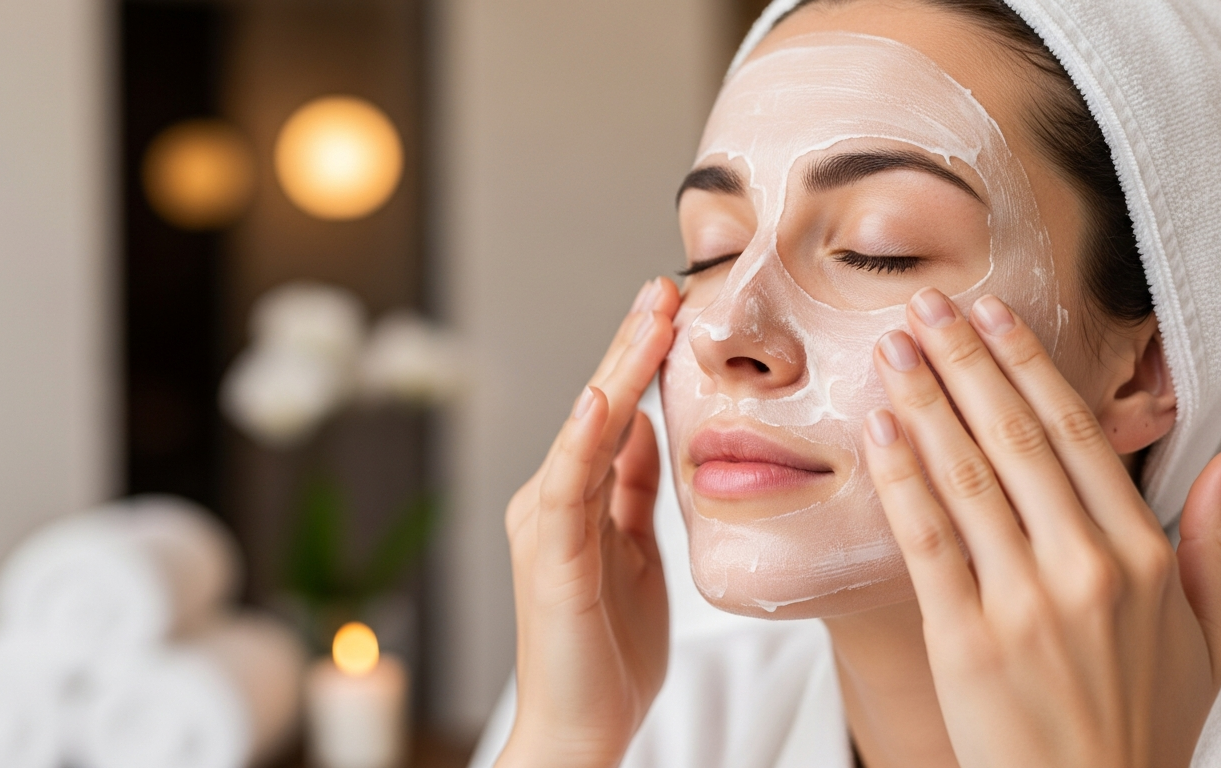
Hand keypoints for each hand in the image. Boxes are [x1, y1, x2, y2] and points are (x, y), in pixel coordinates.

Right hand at [497, 278, 679, 767]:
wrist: (582, 729)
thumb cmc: (610, 653)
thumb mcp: (635, 554)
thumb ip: (631, 491)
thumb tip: (644, 427)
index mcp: (578, 501)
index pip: (613, 415)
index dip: (641, 361)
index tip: (674, 308)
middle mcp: (552, 501)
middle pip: (598, 409)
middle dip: (632, 347)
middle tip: (665, 288)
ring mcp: (546, 527)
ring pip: (584, 433)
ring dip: (617, 371)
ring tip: (648, 317)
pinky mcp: (550, 559)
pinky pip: (568, 489)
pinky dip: (584, 440)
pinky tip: (605, 396)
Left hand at [863, 289, 1220, 767]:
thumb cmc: (1140, 719)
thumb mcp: (1211, 635)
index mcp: (1144, 557)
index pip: (1078, 435)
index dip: (1029, 366)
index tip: (995, 315)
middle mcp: (1086, 568)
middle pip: (1016, 438)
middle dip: (965, 362)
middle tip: (926, 307)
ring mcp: (1024, 602)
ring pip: (967, 475)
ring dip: (926, 401)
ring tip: (892, 349)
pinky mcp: (965, 638)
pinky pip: (926, 539)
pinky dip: (900, 476)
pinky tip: (879, 428)